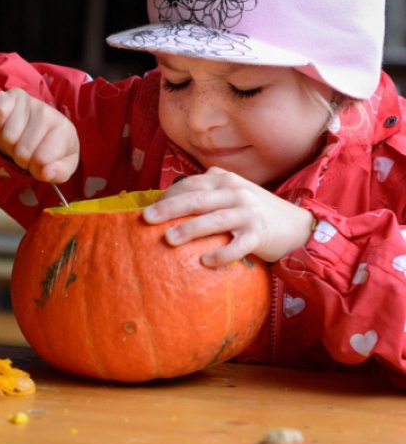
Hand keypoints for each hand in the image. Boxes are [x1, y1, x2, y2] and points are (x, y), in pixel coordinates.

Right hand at [0, 88, 79, 182]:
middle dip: (20, 158)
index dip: (35, 168)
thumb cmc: (54, 149)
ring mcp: (30, 102)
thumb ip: (60, 173)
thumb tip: (45, 172)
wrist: (42, 125)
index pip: (40, 160)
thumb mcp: (64, 164)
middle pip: (21, 151)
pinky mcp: (11, 95)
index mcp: (65, 130)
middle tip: (26, 151)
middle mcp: (48, 113)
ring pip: (7, 137)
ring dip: (7, 145)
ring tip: (17, 141)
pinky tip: (6, 125)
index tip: (39, 162)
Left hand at [143, 167, 314, 266]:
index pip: (191, 184)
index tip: (150, 209)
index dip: (168, 196)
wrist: (296, 226)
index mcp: (225, 180)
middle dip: (170, 208)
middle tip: (147, 219)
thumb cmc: (254, 211)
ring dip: (191, 229)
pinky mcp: (260, 235)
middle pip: (197, 199)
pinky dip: (222, 254)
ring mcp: (249, 213)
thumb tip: (170, 199)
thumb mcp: (232, 192)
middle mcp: (236, 193)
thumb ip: (208, 191)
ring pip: (215, 220)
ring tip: (169, 239)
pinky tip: (205, 262)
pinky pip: (238, 245)